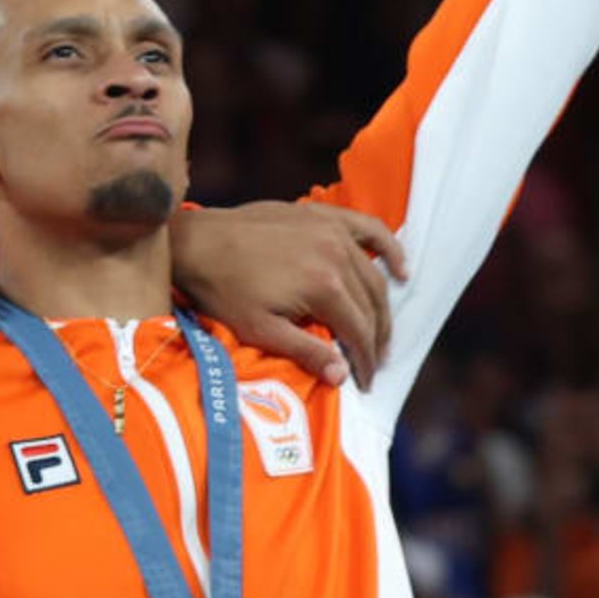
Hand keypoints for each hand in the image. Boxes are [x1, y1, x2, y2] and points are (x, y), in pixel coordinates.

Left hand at [171, 200, 408, 390]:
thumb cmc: (221, 290)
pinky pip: (369, 229)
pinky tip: (401, 269)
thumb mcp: (259, 329)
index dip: (365, 360)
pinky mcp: (323, 216)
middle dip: (377, 338)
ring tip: (382, 331)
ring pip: (373, 274)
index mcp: (324, 286)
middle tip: (375, 362)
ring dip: (382, 305)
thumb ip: (304, 351)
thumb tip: (341, 376)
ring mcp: (332, 231)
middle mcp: (337, 255)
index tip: (366, 381)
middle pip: (371, 304)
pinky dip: (390, 248)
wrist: (196, 242)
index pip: (359, 331)